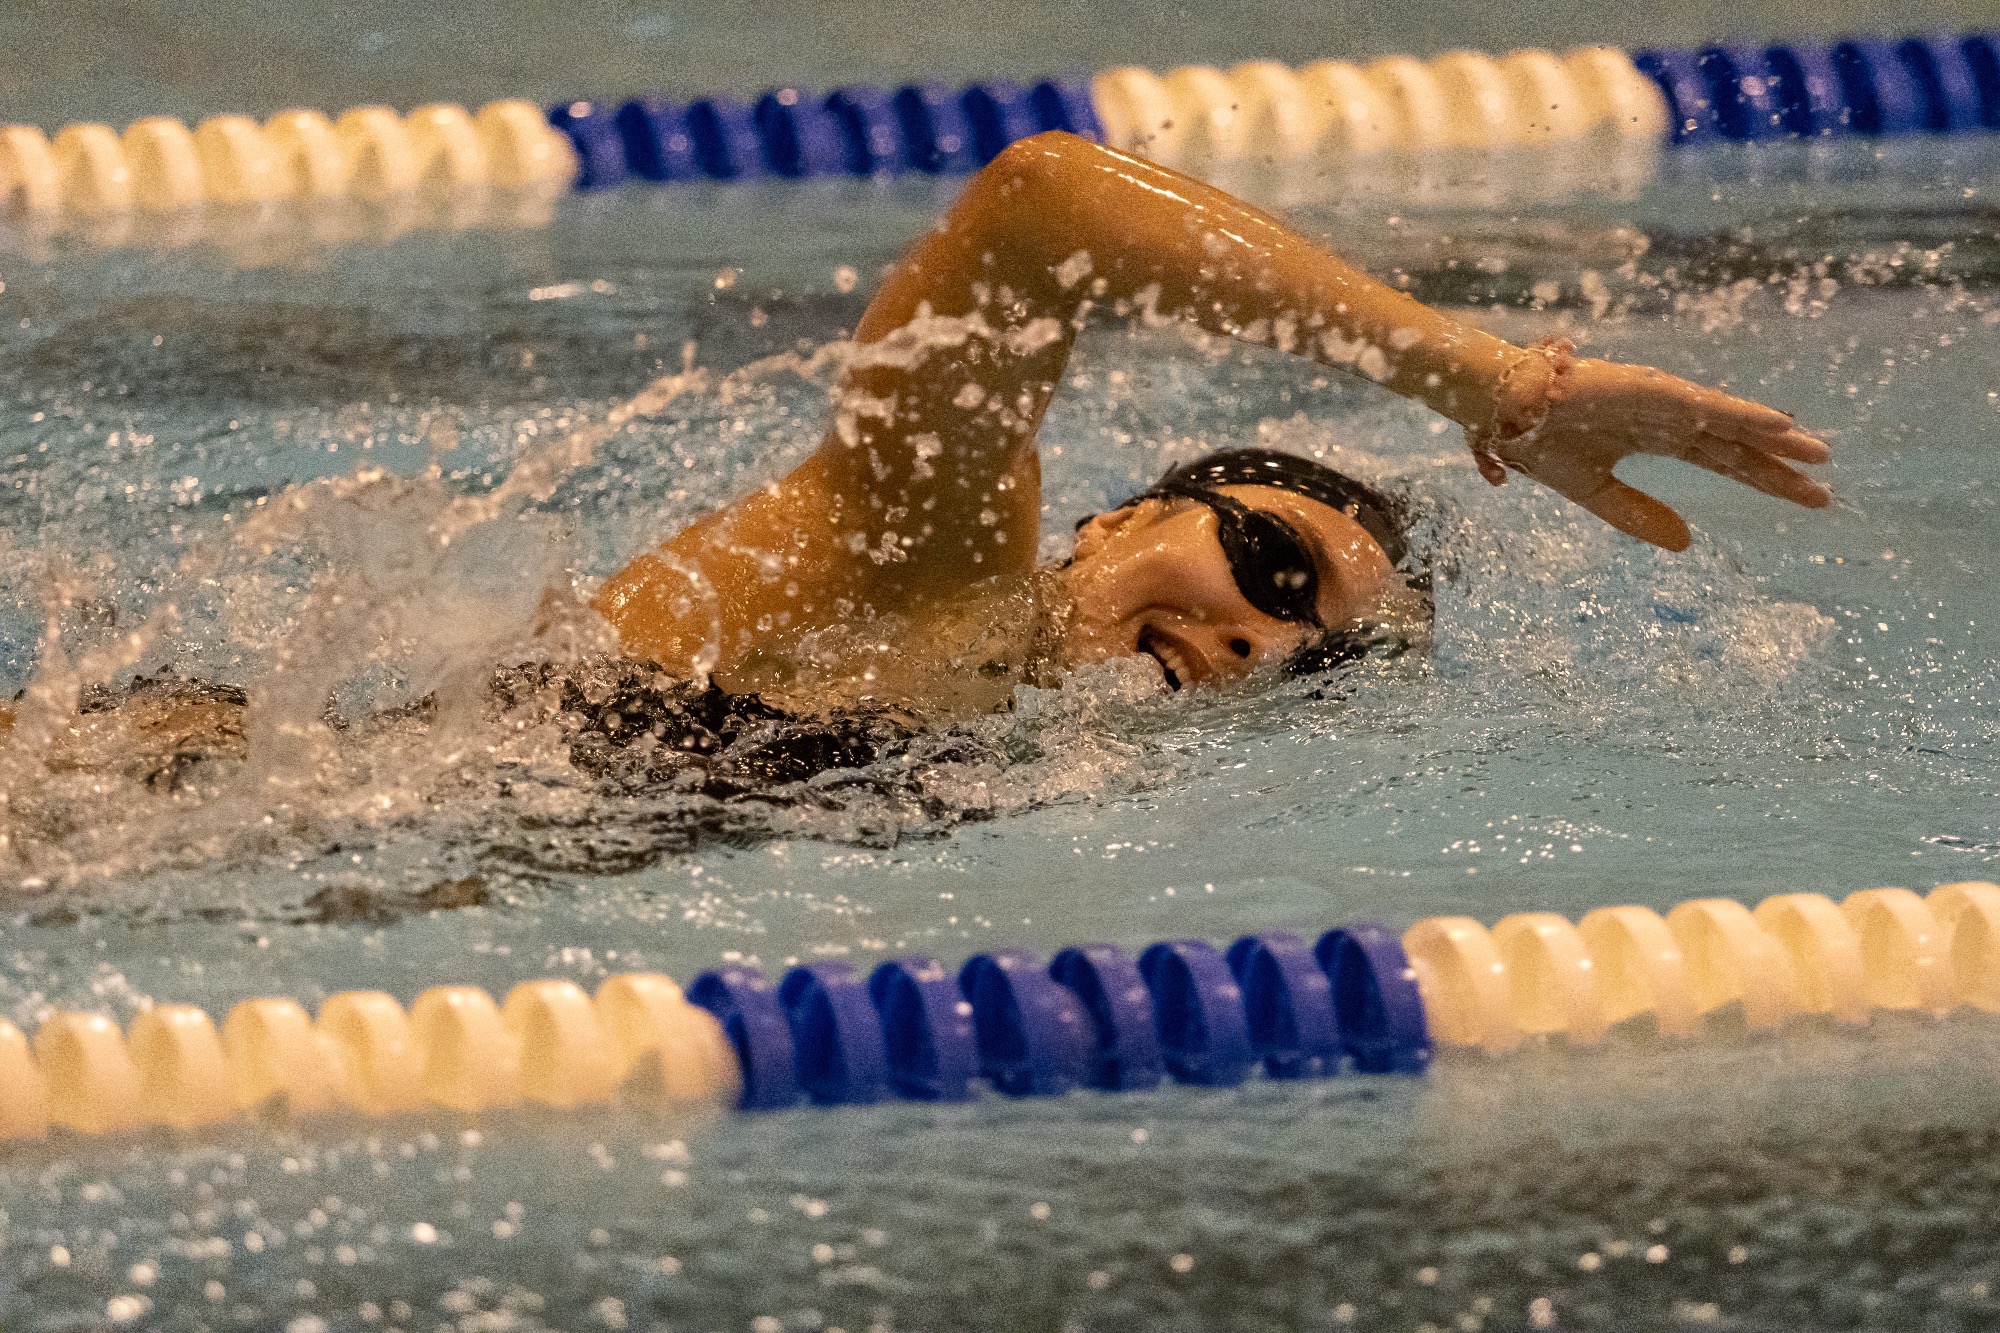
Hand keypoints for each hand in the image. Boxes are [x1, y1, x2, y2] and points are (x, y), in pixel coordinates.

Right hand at [1472, 350, 1831, 550]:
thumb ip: (1636, 515)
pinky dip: (1744, 415)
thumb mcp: (1592, 489)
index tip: (1805, 498)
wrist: (1500, 409)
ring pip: (1732, 424)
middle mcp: (1668, 418)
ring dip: (1775, 438)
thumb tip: (1688, 544)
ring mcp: (1664, 402)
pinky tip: (1779, 426)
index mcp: (1655, 437)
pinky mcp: (1653, 392)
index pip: (1723, 462)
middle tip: (1823, 491)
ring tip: (1819, 455)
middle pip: (1738, 446)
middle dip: (1780, 467)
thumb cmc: (1536, 440)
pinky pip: (1707, 407)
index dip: (1763, 479)